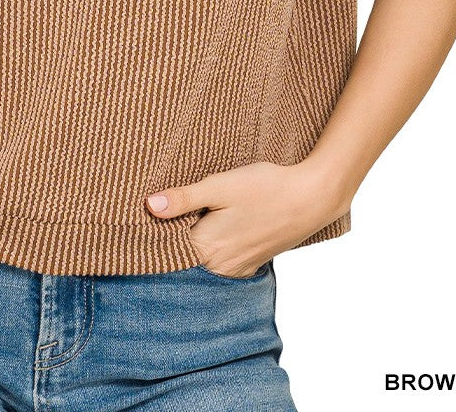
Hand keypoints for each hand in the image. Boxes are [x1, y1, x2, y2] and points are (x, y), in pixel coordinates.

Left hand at [145, 160, 345, 276]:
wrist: (310, 198)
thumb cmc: (264, 188)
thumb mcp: (219, 186)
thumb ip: (183, 199)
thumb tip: (149, 206)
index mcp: (207, 250)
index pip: (166, 247)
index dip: (155, 229)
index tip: (145, 212)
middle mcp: (220, 268)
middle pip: (184, 255)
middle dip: (173, 235)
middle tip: (165, 209)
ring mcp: (237, 269)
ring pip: (203, 259)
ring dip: (194, 240)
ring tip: (193, 215)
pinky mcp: (251, 263)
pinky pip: (221, 261)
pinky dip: (214, 247)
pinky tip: (216, 225)